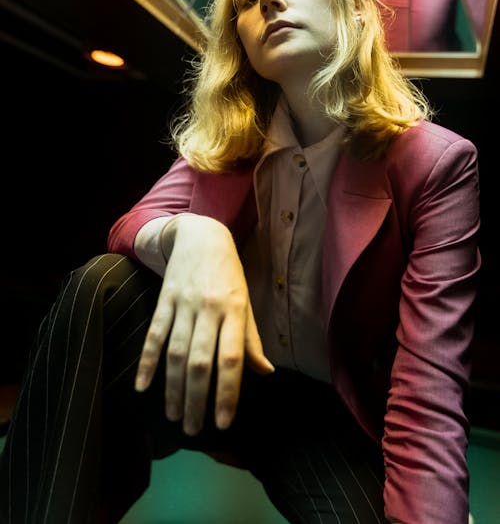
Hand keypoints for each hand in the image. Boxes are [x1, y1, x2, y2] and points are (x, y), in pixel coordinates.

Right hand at [134, 214, 273, 435]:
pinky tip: (142, 386)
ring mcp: (185, 303)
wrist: (201, 236)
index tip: (223, 423)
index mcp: (235, 311)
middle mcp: (209, 309)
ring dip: (173, 388)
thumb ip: (251, 339)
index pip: (232, 359)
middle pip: (200, 362)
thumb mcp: (245, 302)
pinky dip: (146, 361)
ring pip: (176, 353)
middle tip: (193, 431)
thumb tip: (264, 373)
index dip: (227, 393)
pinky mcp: (164, 299)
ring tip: (174, 417)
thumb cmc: (229, 275)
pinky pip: (154, 335)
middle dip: (196, 400)